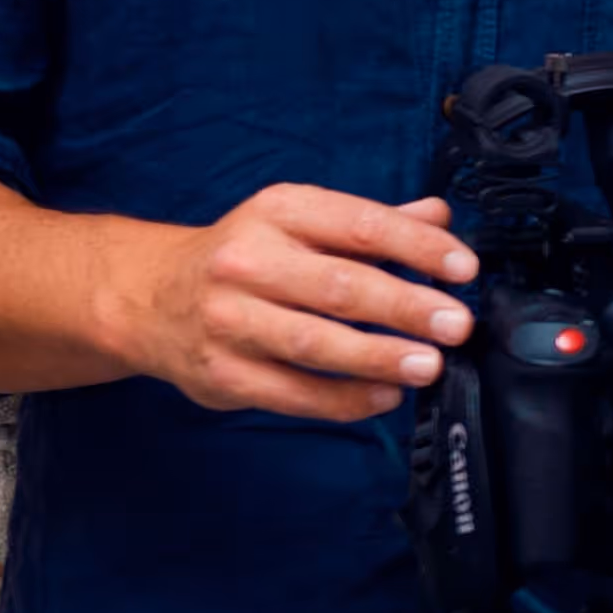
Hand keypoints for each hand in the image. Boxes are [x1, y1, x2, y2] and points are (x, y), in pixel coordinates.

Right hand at [105, 184, 480, 422]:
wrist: (148, 296)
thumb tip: (440, 215)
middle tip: (456, 325)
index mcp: (279, 213)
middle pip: (339, 287)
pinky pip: (294, 392)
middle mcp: (250, 262)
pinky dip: (345, 398)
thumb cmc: (245, 256)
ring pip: (315, 343)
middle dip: (407, 307)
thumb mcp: (301, 222)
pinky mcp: (223, 374)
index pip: (359, 225)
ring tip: (428, 365)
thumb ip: (372, 223)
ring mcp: (231, 321)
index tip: (464, 268)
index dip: (417, 246)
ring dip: (378, 357)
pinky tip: (385, 395)